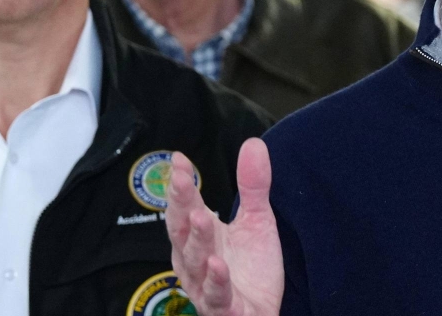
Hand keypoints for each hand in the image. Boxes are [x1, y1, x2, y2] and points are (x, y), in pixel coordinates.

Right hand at [166, 138, 283, 315]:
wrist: (262, 310)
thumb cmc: (251, 267)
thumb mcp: (258, 220)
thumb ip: (253, 186)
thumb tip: (254, 143)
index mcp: (200, 236)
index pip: (186, 206)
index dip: (180, 185)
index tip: (178, 160)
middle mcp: (195, 259)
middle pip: (183, 229)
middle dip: (181, 205)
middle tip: (181, 179)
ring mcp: (205, 284)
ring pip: (196, 260)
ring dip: (197, 239)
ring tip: (202, 218)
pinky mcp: (222, 307)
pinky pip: (216, 294)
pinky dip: (216, 281)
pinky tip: (218, 265)